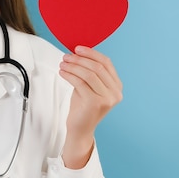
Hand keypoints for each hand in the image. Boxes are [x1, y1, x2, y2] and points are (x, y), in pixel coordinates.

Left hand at [58, 46, 122, 168]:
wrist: (80, 128)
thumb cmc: (83, 106)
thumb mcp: (89, 86)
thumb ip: (89, 71)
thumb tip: (77, 52)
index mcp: (117, 86)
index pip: (106, 63)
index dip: (91, 53)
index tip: (77, 48)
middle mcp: (115, 92)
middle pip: (97, 67)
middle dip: (80, 59)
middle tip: (66, 56)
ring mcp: (107, 98)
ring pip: (88, 74)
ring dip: (73, 66)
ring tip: (62, 63)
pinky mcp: (95, 103)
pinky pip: (80, 82)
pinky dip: (69, 75)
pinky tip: (62, 72)